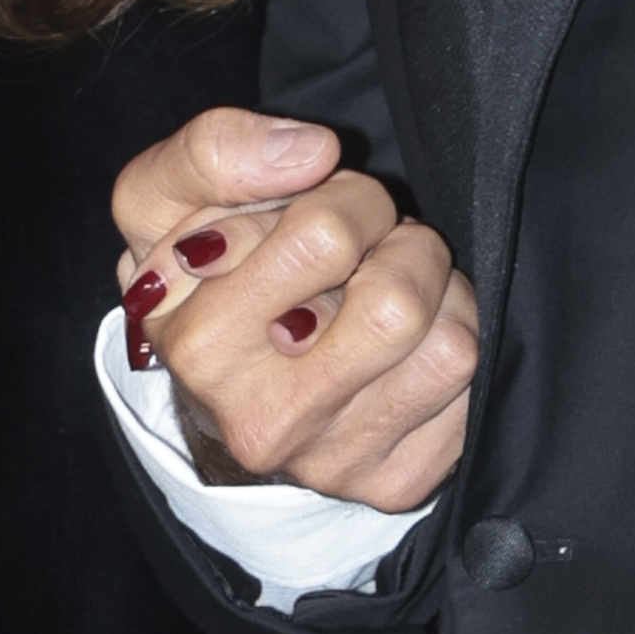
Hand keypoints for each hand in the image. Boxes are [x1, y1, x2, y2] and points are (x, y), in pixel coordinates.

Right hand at [112, 110, 478, 513]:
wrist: (218, 386)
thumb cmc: (201, 272)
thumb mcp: (162, 197)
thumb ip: (214, 150)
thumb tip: (314, 153)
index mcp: (200, 345)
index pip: (325, 234)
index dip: (338, 199)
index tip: (308, 214)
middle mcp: (261, 421)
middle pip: (398, 300)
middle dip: (397, 243)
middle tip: (365, 246)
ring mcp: (330, 462)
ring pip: (451, 346)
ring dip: (434, 296)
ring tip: (384, 293)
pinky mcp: (392, 484)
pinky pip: (472, 392)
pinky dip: (450, 347)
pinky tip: (405, 349)